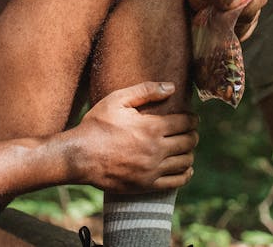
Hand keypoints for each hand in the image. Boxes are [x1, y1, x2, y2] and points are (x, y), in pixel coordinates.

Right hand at [71, 82, 198, 192]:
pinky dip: (185, 174)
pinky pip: (176, 182)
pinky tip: (185, 168)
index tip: (192, 118)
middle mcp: (156, 149)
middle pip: (188, 142)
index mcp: (152, 127)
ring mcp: (152, 169)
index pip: (185, 122)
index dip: (192, 119)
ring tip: (186, 148)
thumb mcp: (117, 100)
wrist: (79, 156)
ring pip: (185, 162)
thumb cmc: (97, 125)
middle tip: (190, 131)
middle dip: (192, 134)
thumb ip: (145, 90)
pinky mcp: (146, 185)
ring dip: (189, 153)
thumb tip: (171, 87)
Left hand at [186, 0, 265, 40]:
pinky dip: (227, 34)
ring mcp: (244, 12)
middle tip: (216, 16)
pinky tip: (215, 27)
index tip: (233, 11)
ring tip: (213, 20)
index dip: (250, 7)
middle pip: (253, 15)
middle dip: (236, 19)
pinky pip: (238, 35)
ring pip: (246, 27)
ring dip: (230, 27)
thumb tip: (237, 3)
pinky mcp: (237, 24)